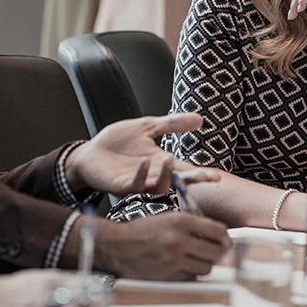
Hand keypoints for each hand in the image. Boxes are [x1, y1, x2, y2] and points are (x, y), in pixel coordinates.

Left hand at [64, 113, 222, 196]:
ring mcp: (137, 182)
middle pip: (177, 182)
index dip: (200, 174)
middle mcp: (152, 175)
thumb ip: (171, 124)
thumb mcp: (148, 127)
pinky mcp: (120, 185)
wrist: (90, 152)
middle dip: (192, 181)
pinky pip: (134, 184)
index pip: (185, 170)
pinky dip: (141, 175)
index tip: (217, 176)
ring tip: (170, 159)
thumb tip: (200, 119)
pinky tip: (145, 162)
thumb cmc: (117, 142)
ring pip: (158, 187)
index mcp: (160, 162)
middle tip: (206, 177)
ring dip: (166, 175)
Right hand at [97, 213, 230, 279]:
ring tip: (199, 258)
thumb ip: (191, 224)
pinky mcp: (168, 275)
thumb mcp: (167, 217)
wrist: (118, 245)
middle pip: (216, 252)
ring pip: (206, 267)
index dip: (225, 237)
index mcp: (180, 221)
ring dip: (206, 264)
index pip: (217, 231)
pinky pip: (191, 277)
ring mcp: (174, 260)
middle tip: (218, 252)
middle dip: (220, 253)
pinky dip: (192, 273)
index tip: (226, 240)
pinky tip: (185, 266)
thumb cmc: (143, 230)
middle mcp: (179, 240)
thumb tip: (215, 235)